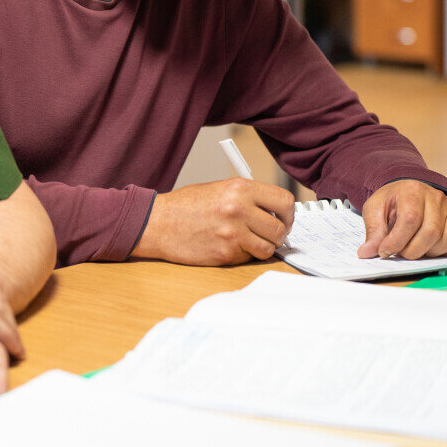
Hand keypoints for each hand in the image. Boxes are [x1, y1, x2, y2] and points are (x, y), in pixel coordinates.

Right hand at [131, 179, 294, 265]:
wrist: (158, 223)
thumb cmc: (186, 206)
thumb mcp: (219, 188)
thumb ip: (248, 197)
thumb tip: (275, 211)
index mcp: (240, 188)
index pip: (284, 201)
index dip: (288, 213)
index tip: (285, 218)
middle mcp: (239, 209)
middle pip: (281, 228)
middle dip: (278, 234)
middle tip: (269, 234)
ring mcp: (233, 233)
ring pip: (269, 247)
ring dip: (263, 247)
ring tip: (249, 241)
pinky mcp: (225, 253)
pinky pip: (249, 258)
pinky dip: (244, 255)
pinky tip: (230, 246)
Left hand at [357, 180, 446, 258]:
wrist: (408, 191)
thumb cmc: (392, 201)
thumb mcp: (375, 210)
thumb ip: (373, 231)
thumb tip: (367, 253)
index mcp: (412, 190)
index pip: (410, 219)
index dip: (397, 241)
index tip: (384, 251)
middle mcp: (436, 198)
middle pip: (431, 232)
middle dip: (412, 250)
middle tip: (399, 252)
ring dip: (430, 252)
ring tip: (415, 248)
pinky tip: (431, 249)